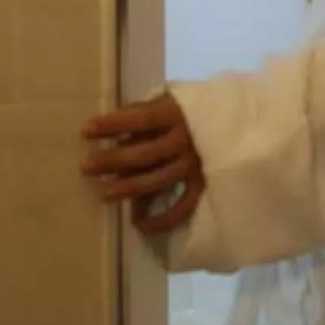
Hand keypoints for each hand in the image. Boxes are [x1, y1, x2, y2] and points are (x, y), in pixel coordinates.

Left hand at [82, 94, 205, 234]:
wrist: (238, 124)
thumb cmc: (193, 110)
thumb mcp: (171, 100)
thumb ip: (145, 112)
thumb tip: (114, 131)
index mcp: (176, 114)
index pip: (139, 119)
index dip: (112, 125)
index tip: (85, 131)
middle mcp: (185, 140)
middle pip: (143, 154)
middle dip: (112, 160)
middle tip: (86, 166)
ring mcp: (194, 165)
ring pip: (157, 181)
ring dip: (128, 188)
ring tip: (103, 192)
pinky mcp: (203, 184)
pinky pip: (182, 207)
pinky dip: (161, 219)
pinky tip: (139, 224)